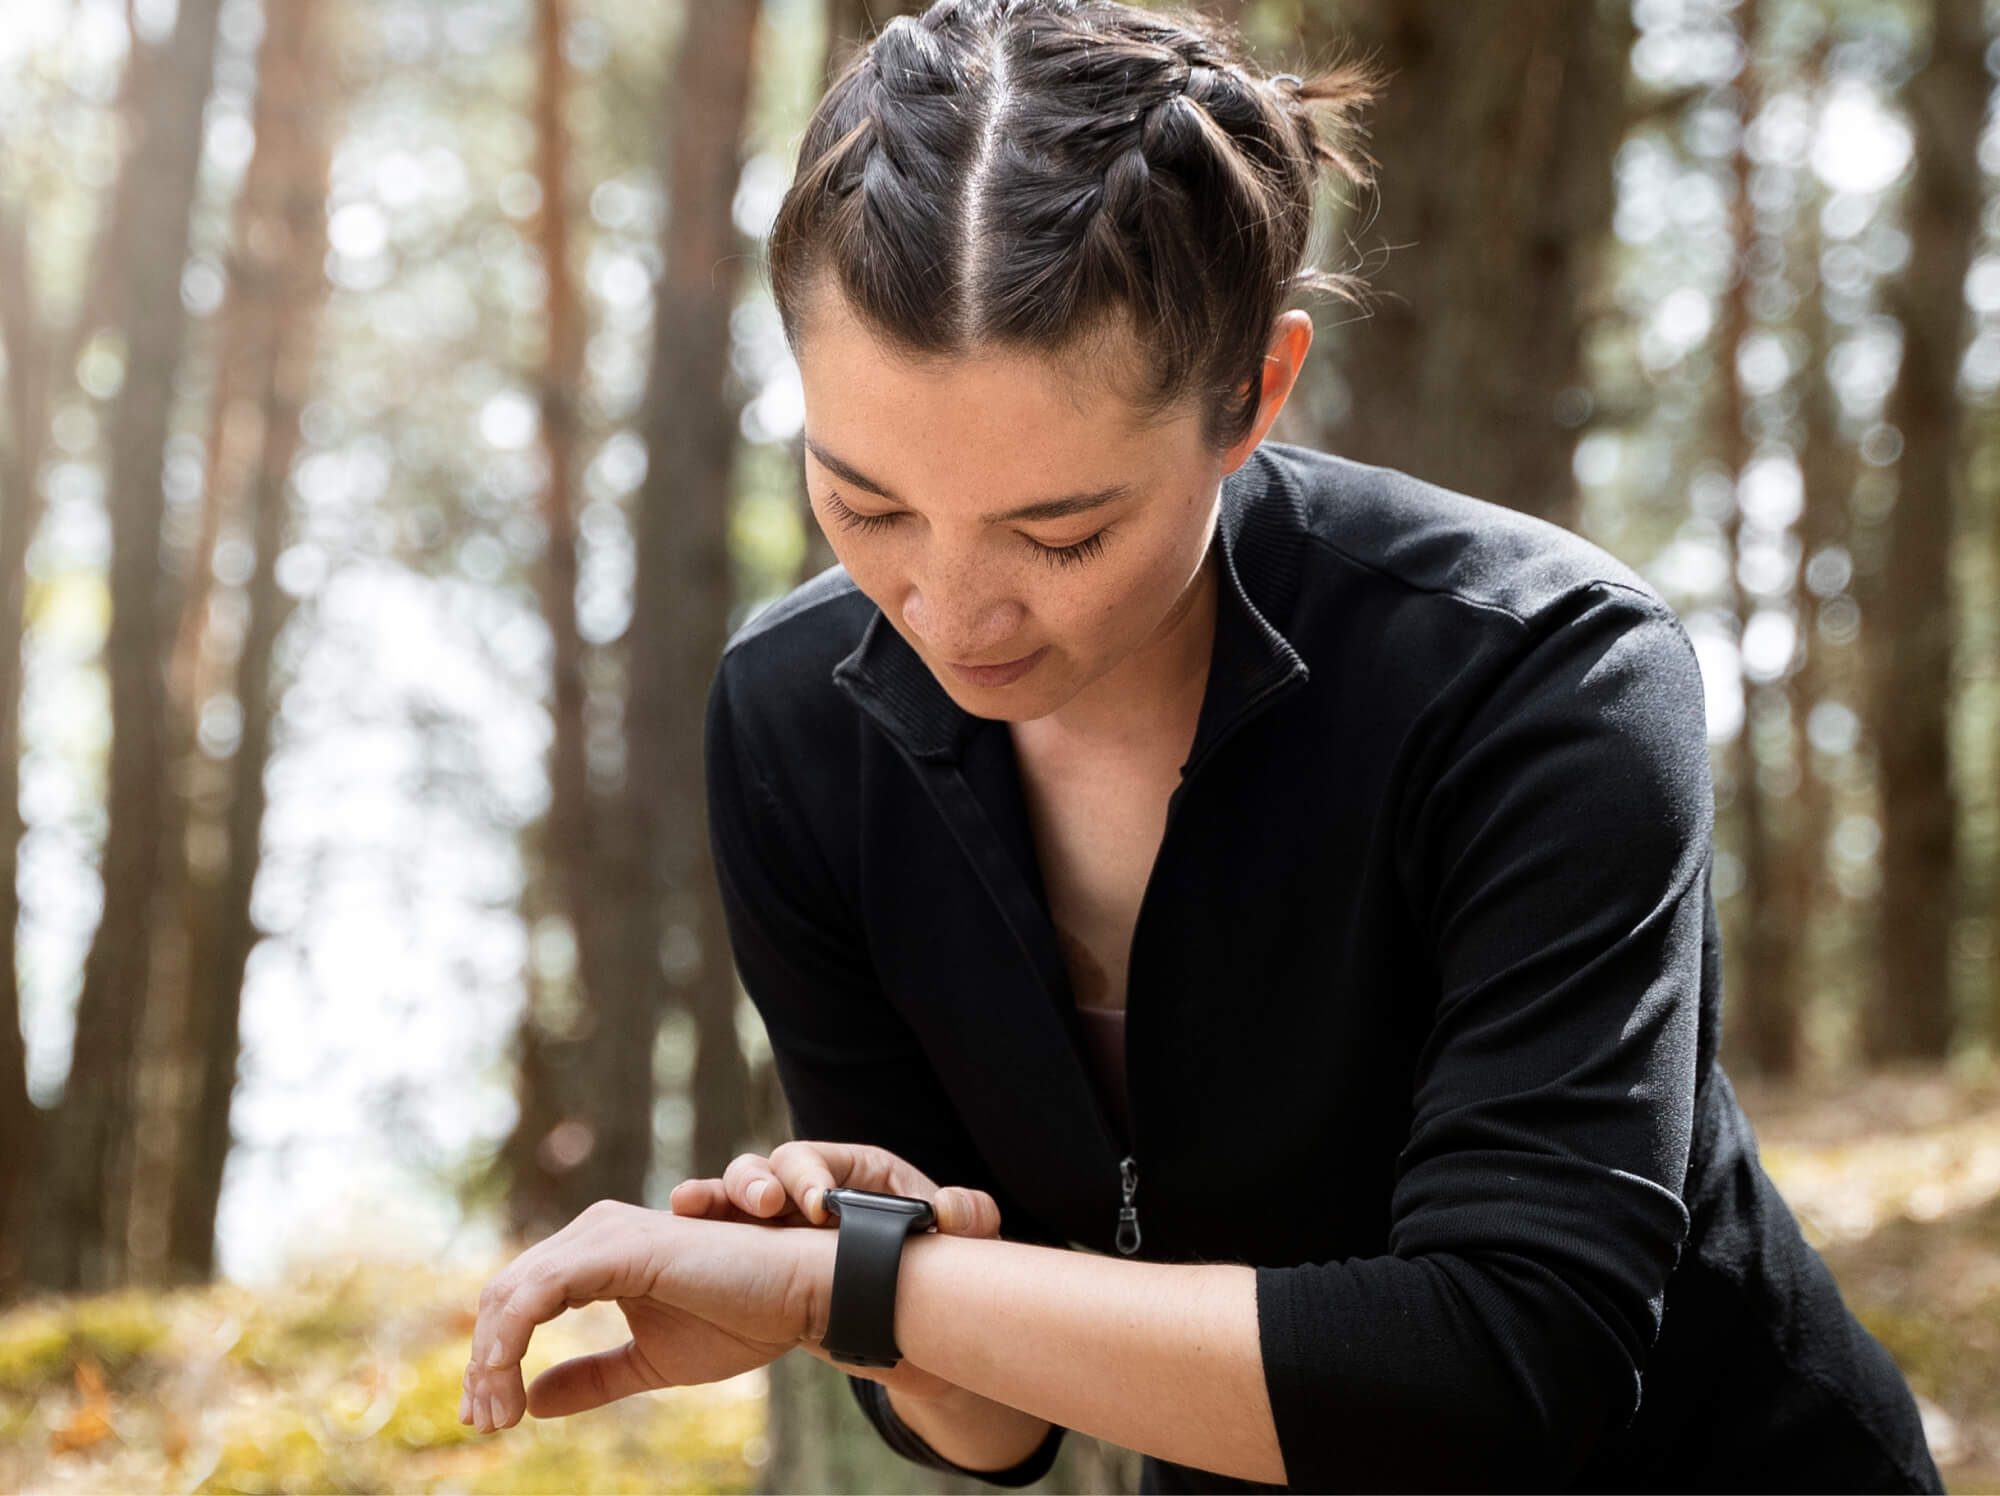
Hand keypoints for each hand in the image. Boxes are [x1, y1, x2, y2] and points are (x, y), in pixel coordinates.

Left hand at [457, 1200, 816, 1434]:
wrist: (802, 1292)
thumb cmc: (743, 1318)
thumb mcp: (651, 1362)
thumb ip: (594, 1378)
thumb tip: (535, 1401)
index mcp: (599, 1254)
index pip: (521, 1299)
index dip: (494, 1358)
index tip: (490, 1417)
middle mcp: (595, 1232)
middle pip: (505, 1294)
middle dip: (484, 1363)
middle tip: (483, 1423)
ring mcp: (605, 1235)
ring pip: (512, 1293)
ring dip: (491, 1358)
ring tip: (495, 1415)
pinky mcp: (620, 1249)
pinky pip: (540, 1293)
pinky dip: (512, 1340)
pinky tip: (512, 1385)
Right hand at [668, 1139, 1002, 1400]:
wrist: (901, 1300)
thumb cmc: (926, 1251)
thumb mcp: (956, 1234)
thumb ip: (968, 1217)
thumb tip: (955, 1209)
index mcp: (849, 1172)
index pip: (817, 1161)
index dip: (811, 1178)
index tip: (819, 1208)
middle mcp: (803, 1187)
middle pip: (766, 1169)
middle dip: (758, 1184)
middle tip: (765, 1208)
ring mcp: (771, 1220)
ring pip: (731, 1195)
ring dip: (712, 1198)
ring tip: (689, 1205)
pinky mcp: (750, 1251)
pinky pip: (712, 1231)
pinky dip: (692, 1225)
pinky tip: (673, 1222)